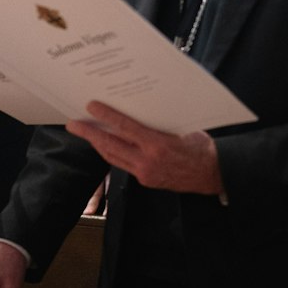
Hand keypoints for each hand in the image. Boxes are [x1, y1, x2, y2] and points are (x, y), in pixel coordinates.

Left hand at [66, 101, 222, 195]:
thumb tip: (136, 109)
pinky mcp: (146, 181)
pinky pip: (123, 165)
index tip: (90, 106)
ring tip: (83, 132)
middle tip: (73, 123)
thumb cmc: (201, 147)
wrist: (215, 174)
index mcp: (158, 144)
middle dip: (89, 133)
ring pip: (113, 157)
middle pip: (110, 145)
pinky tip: (105, 145)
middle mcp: (148, 161)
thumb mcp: (180, 128)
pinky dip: (112, 153)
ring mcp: (145, 173)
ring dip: (97, 144)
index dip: (105, 116)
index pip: (125, 127)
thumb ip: (156, 123)